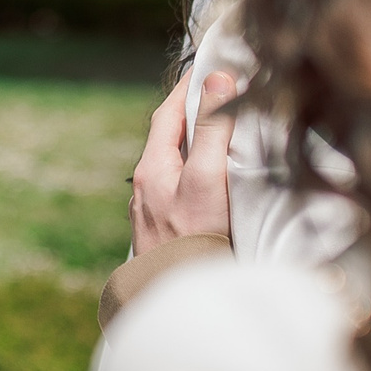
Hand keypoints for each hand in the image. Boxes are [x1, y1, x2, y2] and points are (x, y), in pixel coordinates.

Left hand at [129, 70, 236, 254]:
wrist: (179, 302)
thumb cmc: (194, 242)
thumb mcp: (206, 178)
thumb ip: (212, 130)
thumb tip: (216, 79)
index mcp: (152, 169)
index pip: (168, 113)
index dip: (189, 88)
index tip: (210, 68)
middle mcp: (147, 189)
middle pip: (169, 139)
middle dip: (194, 115)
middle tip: (221, 96)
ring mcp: (154, 213)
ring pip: (175, 167)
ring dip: (196, 148)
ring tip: (223, 136)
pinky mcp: (166, 235)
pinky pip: (181, 192)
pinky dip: (198, 177)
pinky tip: (215, 187)